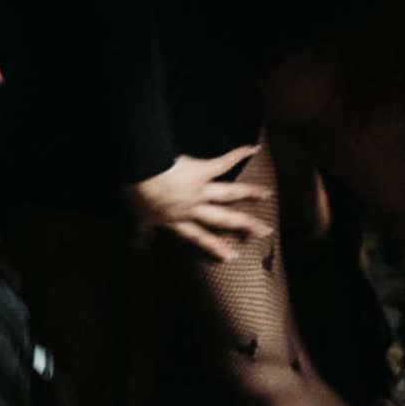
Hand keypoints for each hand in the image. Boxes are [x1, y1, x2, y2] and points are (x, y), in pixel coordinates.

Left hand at [124, 146, 273, 261]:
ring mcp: (200, 190)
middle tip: (264, 231)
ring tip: (267, 194)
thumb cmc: (138, 196)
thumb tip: (139, 245)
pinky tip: (253, 149)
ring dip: (249, 193)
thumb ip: (142, 232)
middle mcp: (194, 207)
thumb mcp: (139, 217)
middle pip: (223, 219)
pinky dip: (239, 154)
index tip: (232, 256)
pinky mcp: (203, 170)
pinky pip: (224, 163)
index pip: (199, 236)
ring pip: (229, 194)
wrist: (142, 178)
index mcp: (178, 219)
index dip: (214, 247)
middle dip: (244, 225)